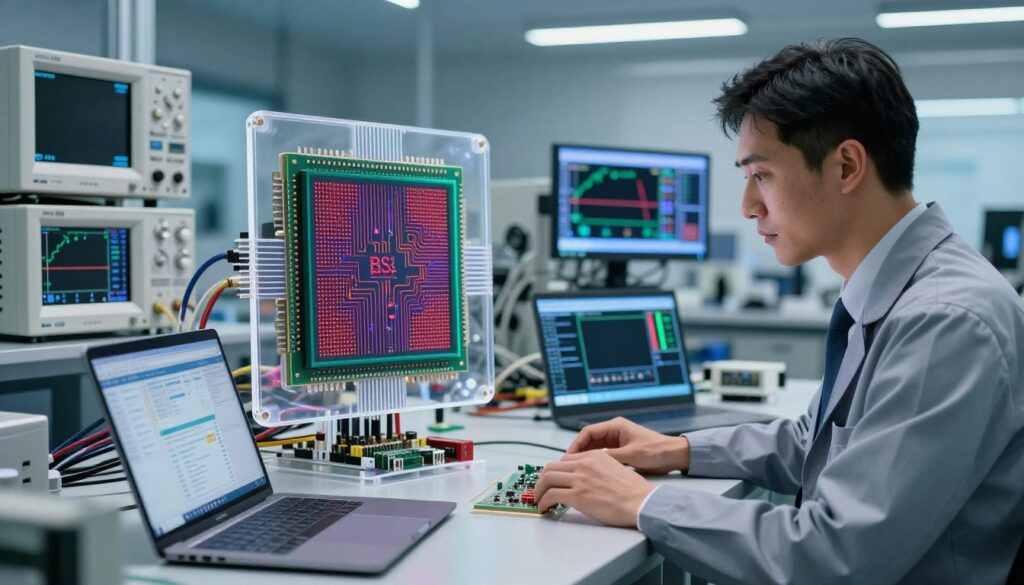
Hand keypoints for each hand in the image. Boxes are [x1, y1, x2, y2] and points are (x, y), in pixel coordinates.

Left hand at [534, 450, 654, 527]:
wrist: (641, 502)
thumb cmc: (634, 491)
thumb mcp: (616, 467)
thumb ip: (598, 468)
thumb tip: (587, 478)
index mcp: (594, 456)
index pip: (565, 459)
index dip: (555, 471)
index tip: (552, 479)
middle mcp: (584, 464)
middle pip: (551, 467)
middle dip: (542, 480)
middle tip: (540, 489)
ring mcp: (580, 479)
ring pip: (547, 480)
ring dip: (539, 491)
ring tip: (539, 500)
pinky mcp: (577, 495)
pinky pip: (551, 495)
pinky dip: (543, 502)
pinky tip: (544, 508)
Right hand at [567, 416, 690, 474]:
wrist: (674, 456)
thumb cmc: (657, 451)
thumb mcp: (631, 455)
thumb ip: (610, 457)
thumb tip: (590, 462)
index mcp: (616, 426)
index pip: (588, 432)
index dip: (576, 444)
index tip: (569, 457)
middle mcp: (615, 431)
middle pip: (589, 439)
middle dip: (578, 451)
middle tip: (569, 465)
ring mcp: (618, 440)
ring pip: (595, 448)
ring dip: (586, 457)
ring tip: (577, 470)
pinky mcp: (622, 450)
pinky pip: (603, 454)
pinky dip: (596, 461)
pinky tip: (591, 471)